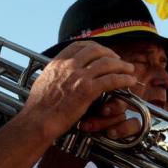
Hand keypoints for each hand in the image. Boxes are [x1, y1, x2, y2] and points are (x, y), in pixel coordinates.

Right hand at [22, 41, 136, 140]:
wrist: (37, 121)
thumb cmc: (38, 108)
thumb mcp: (43, 81)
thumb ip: (54, 74)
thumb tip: (58, 73)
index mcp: (58, 62)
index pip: (79, 46)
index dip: (95, 47)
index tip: (102, 53)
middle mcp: (68, 65)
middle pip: (96, 51)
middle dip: (111, 54)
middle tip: (119, 61)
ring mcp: (78, 76)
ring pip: (107, 63)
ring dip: (122, 65)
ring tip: (129, 70)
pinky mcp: (87, 90)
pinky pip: (111, 79)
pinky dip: (123, 79)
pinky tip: (129, 81)